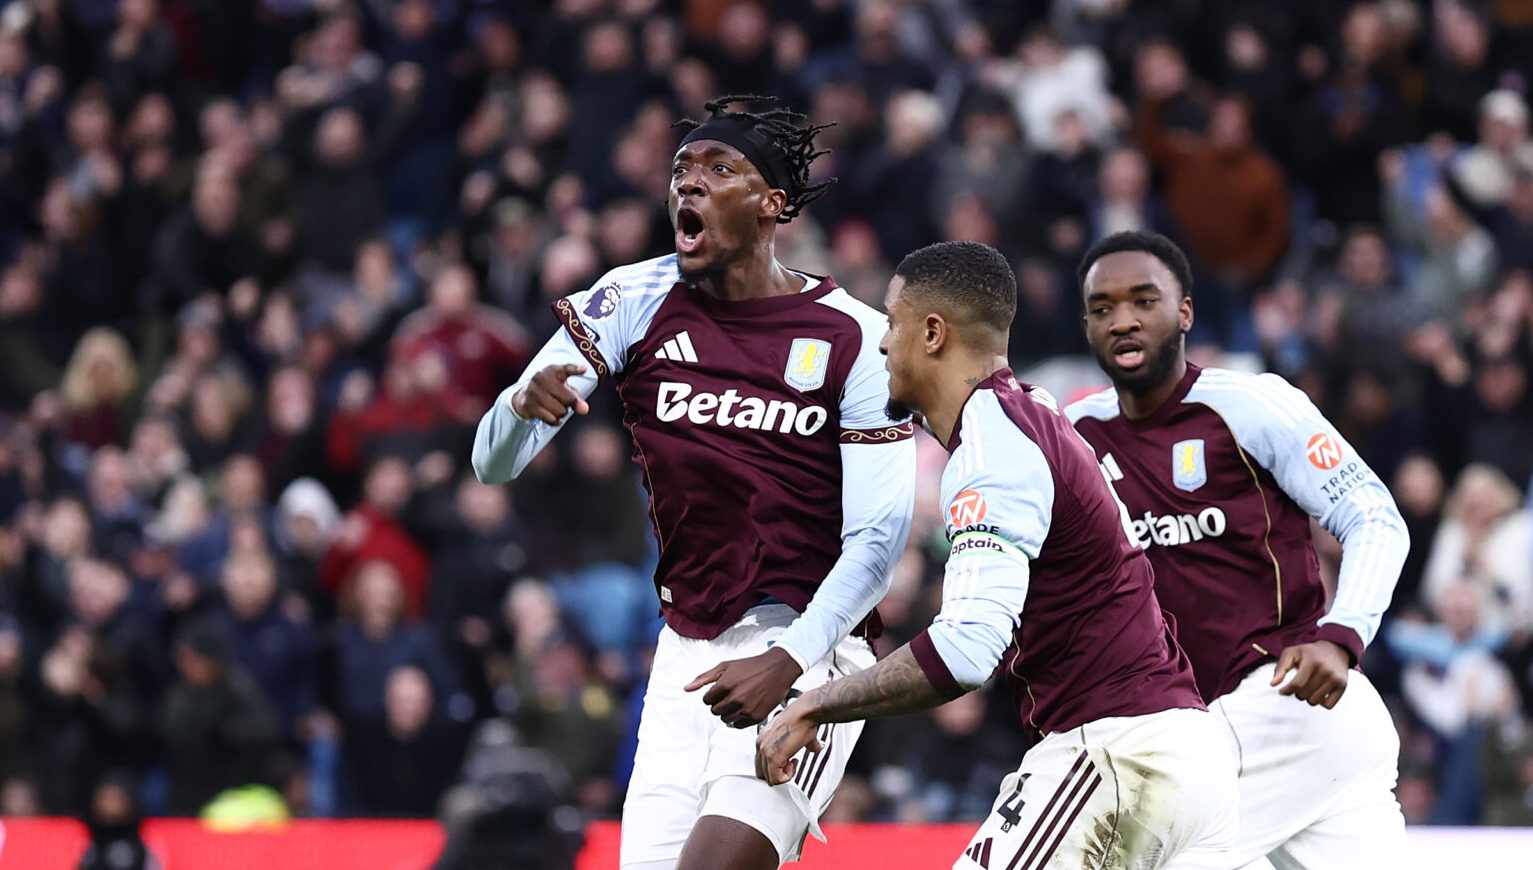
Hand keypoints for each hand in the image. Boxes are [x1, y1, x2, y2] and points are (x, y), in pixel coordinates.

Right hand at [511, 364, 589, 423]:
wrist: (524, 396)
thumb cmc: (549, 390)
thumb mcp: (562, 387)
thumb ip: (576, 397)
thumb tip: (584, 409)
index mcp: (552, 370)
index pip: (566, 369)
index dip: (576, 369)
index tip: (584, 369)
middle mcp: (541, 378)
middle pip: (569, 399)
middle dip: (569, 404)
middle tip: (562, 401)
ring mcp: (534, 392)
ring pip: (560, 411)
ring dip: (561, 413)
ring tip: (555, 407)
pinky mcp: (529, 405)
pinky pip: (551, 419)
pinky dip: (555, 421)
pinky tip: (552, 416)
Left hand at [685, 646, 803, 727]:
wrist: (777, 669)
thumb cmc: (751, 666)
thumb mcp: (725, 666)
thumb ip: (704, 678)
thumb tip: (687, 688)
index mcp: (725, 684)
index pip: (706, 700)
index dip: (713, 695)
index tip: (721, 691)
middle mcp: (735, 698)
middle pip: (715, 711)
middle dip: (720, 703)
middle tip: (731, 694)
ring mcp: (746, 709)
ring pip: (725, 719)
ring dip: (729, 712)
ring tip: (739, 700)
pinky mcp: (756, 717)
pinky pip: (737, 725)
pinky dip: (739, 718)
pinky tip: (745, 707)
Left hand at [754, 694, 821, 784]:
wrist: (805, 712)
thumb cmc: (801, 717)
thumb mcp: (796, 731)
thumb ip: (800, 742)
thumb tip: (815, 747)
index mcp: (763, 739)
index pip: (760, 763)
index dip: (775, 767)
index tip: (787, 762)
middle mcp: (761, 745)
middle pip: (761, 773)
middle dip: (776, 774)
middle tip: (789, 766)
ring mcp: (765, 751)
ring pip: (768, 778)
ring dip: (782, 775)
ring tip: (793, 763)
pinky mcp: (773, 757)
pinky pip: (775, 779)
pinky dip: (787, 776)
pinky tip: (794, 763)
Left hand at [1271, 640, 1350, 707]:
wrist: (1335, 649)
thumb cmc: (1308, 653)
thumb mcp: (1291, 653)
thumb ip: (1280, 668)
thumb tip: (1273, 684)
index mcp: (1312, 661)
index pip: (1297, 684)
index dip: (1286, 690)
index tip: (1282, 691)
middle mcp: (1326, 670)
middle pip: (1304, 694)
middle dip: (1297, 692)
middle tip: (1299, 684)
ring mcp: (1336, 679)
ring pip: (1314, 701)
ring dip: (1307, 698)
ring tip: (1308, 687)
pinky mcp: (1343, 686)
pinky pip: (1328, 705)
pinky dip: (1321, 702)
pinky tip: (1318, 692)